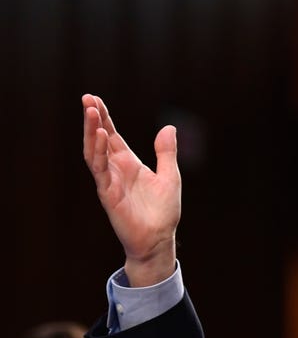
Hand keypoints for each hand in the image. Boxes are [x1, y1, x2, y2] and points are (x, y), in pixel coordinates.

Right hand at [82, 94, 180, 286]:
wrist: (159, 239)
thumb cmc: (163, 211)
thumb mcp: (170, 176)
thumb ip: (166, 152)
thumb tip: (169, 127)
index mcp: (129, 164)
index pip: (113, 136)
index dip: (104, 118)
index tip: (95, 99)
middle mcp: (116, 169)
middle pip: (100, 139)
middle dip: (93, 119)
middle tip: (87, 98)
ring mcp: (110, 181)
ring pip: (95, 151)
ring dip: (92, 132)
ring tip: (90, 111)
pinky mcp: (108, 194)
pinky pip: (100, 170)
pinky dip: (100, 153)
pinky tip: (102, 136)